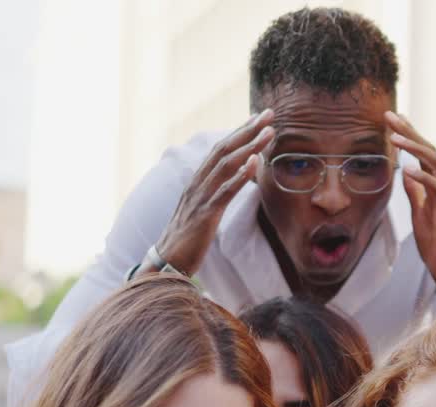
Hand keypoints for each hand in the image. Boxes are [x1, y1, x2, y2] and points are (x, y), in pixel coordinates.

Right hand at [153, 110, 275, 274]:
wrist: (166, 264)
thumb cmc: (187, 240)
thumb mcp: (203, 211)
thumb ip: (216, 194)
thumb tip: (234, 182)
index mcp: (197, 182)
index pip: (220, 149)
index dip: (239, 132)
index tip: (259, 118)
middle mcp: (197, 184)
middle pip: (223, 149)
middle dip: (247, 129)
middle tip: (268, 113)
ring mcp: (200, 198)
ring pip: (226, 165)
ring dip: (249, 146)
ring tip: (269, 132)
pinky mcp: (205, 215)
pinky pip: (225, 191)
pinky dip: (241, 175)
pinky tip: (256, 162)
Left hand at [385, 111, 435, 314]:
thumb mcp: (420, 213)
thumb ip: (416, 192)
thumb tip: (406, 173)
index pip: (424, 154)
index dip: (409, 135)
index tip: (392, 120)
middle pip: (430, 150)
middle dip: (410, 131)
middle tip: (389, 116)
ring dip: (415, 148)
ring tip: (395, 136)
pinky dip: (423, 177)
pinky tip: (407, 169)